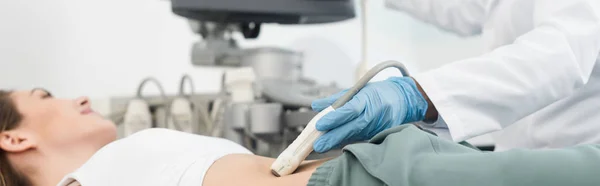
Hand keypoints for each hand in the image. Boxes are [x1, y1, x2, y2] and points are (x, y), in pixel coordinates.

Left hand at [311, 77, 428, 152]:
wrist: (402, 99)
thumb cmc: (376, 93)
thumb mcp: (357, 90)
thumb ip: (335, 99)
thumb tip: (315, 106)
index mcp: (367, 99)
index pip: (349, 110)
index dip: (334, 119)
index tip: (319, 125)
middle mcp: (373, 114)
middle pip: (351, 127)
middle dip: (333, 138)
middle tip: (317, 145)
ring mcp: (378, 126)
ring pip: (354, 136)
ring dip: (337, 142)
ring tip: (321, 146)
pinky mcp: (380, 135)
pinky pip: (361, 139)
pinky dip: (347, 142)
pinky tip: (336, 146)